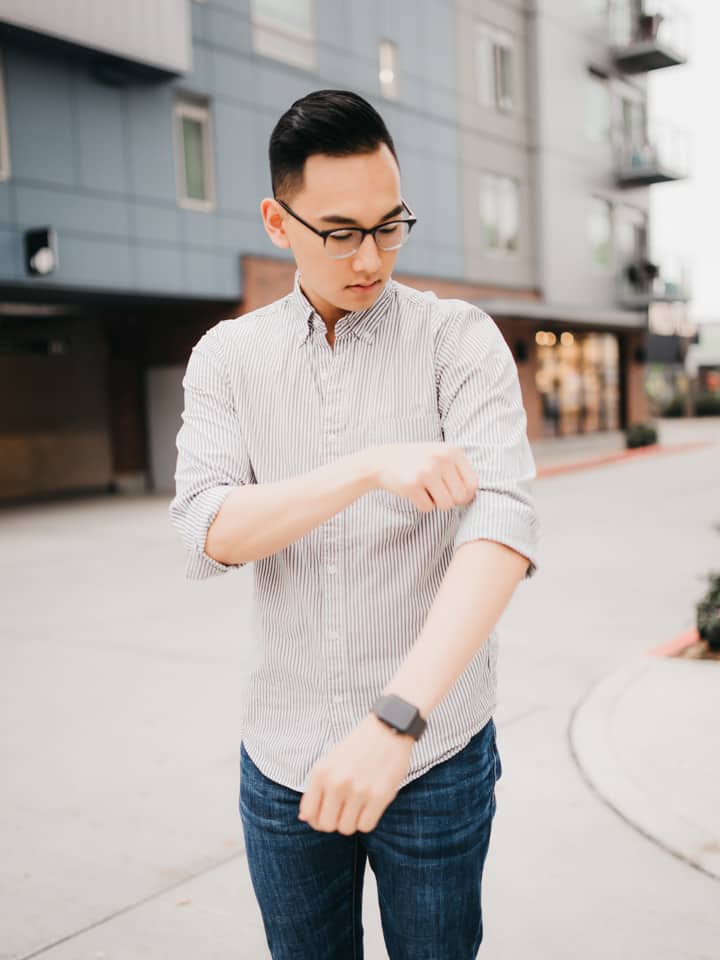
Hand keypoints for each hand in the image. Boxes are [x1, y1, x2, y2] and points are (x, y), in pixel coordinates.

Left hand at [298, 713, 414, 833]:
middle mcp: (337, 783)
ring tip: (357, 806)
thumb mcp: (330, 760)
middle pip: (326, 825)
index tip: (325, 814)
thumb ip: (317, 788)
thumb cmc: (358, 745)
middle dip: (334, 822)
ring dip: (351, 821)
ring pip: (347, 828)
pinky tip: (369, 806)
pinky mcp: (380, 796)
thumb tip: (305, 818)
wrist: (388, 728)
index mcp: (321, 772)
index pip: (308, 813)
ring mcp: (358, 791)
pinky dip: (367, 820)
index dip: (316, 820)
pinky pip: (366, 826)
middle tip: (343, 811)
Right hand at [370, 441, 478, 511]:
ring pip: (446, 505)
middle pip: (460, 497)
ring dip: (436, 503)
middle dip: (450, 500)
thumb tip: (474, 496)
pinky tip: (414, 491)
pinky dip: (421, 505)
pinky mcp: (412, 485)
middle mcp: (441, 459)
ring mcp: (426, 471)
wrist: (383, 460)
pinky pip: (428, 508)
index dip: (466, 495)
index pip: (473, 484)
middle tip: (437, 492)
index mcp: (453, 451)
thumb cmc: (417, 461)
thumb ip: (459, 470)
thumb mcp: (441, 455)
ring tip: (425, 490)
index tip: (455, 495)